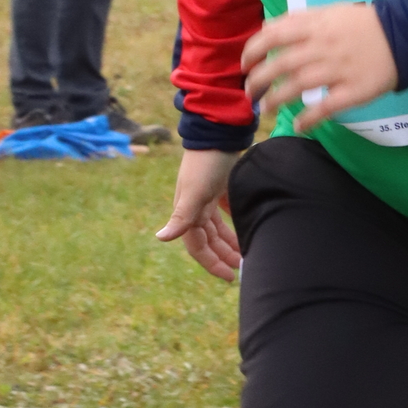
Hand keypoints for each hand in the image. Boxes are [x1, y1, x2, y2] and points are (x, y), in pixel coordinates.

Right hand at [155, 149, 242, 281]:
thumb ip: (182, 216)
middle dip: (224, 256)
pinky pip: (228, 212)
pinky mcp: (223, 186)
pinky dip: (235, 223)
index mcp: (188, 212)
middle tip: (243, 269)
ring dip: (230, 242)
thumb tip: (161, 238)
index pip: (198, 247)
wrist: (219, 131)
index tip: (230, 277)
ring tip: (247, 254)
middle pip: (210, 240)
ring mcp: (209, 197)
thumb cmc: (207, 162)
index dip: (212, 263)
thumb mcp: (195, 191)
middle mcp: (197, 207)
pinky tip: (247, 229)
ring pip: (219, 228)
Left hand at [241, 5, 397, 130]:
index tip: (245, 65)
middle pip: (280, 64)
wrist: (406, 36)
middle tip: (249, 92)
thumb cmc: (365, 24)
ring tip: (265, 109)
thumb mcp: (330, 11)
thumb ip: (300, 19)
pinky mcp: (354, 90)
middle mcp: (323, 47)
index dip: (253, 51)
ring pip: (298, 86)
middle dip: (258, 80)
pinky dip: (310, 118)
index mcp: (316, 26)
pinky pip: (327, 107)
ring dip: (276, 99)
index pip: (273, 36)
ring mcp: (338, 70)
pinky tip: (299, 125)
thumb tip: (267, 28)